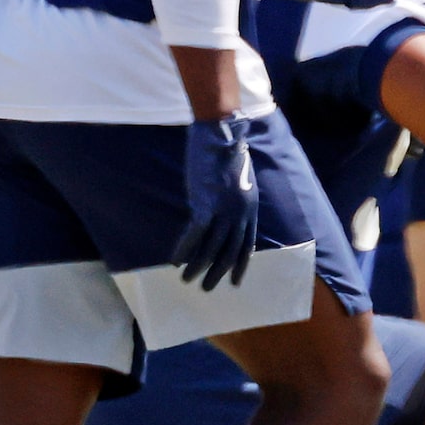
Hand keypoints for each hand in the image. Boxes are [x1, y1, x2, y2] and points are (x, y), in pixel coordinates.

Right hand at [173, 114, 261, 291]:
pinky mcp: (204, 204)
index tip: (234, 282)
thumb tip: (223, 216)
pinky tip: (175, 260)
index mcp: (250, 209)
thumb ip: (234, 202)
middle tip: (207, 289)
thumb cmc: (227, 154)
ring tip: (186, 280)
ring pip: (210, 248)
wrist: (220, 136)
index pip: (246, 246)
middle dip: (217, 273)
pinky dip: (184, 250)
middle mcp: (240, 214)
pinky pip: (194, 235)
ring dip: (197, 267)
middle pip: (229, 252)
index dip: (240, 265)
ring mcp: (223, 210)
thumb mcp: (238, 182)